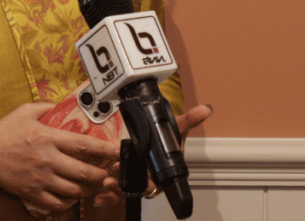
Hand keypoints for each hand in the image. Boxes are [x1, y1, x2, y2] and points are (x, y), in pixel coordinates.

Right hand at [0, 102, 120, 214]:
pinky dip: (69, 201)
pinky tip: (72, 194)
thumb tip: (65, 104)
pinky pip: (58, 204)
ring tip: (93, 184)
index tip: (117, 152)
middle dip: (101, 175)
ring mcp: (40, 179)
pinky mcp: (32, 194)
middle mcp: (46, 160)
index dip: (105, 150)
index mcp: (47, 138)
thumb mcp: (25, 111)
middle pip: (83, 173)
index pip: (84, 145)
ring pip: (74, 191)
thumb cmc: (4, 131)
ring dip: (88, 189)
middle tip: (108, 174)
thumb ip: (47, 107)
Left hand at [94, 104, 211, 206]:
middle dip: (125, 185)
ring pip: (124, 190)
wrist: (154, 134)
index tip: (142, 179)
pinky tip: (98, 195)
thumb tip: (206, 109)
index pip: (155, 183)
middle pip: (136, 187)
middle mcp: (148, 177)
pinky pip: (114, 191)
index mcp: (160, 172)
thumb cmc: (167, 137)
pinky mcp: (123, 177)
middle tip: (114, 174)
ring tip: (106, 181)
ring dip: (114, 190)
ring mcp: (135, 177)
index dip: (149, 184)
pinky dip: (107, 195)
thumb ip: (190, 119)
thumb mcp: (176, 127)